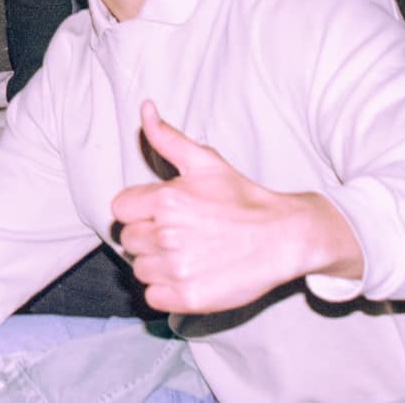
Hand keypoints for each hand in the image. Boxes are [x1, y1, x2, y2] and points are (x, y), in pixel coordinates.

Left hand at [109, 102, 360, 314]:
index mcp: (165, 199)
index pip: (120, 210)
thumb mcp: (205, 161)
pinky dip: (165, 290)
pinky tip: (188, 275)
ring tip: (186, 254)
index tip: (160, 213)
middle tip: (179, 234)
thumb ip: (167, 137)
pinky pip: (152, 296)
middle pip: (128, 240)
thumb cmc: (242, 198)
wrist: (284, 237)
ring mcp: (177, 268)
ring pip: (139, 269)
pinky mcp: (188, 297)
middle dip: (148, 236)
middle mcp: (167, 234)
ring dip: (155, 264)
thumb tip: (144, 107)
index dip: (138, 210)